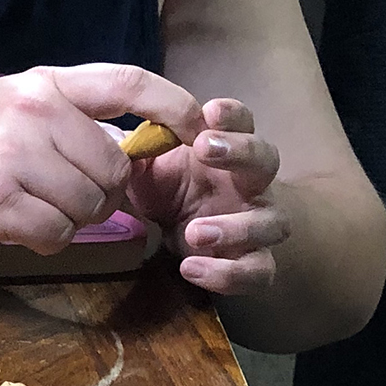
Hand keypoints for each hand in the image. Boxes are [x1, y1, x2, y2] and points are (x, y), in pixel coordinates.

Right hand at [0, 64, 203, 250]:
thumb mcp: (15, 104)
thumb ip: (72, 116)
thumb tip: (137, 148)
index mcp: (44, 83)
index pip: (129, 83)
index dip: (175, 105)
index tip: (199, 127)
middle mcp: (33, 112)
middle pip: (114, 168)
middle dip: (103, 194)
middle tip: (65, 197)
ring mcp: (14, 156)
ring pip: (90, 205)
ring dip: (71, 220)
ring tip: (33, 209)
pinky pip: (57, 233)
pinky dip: (45, 240)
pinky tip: (17, 227)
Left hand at [125, 97, 288, 297]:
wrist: (193, 232)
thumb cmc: (174, 186)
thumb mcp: (150, 167)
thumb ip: (138, 153)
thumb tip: (111, 141)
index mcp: (229, 149)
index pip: (242, 121)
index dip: (231, 114)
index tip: (208, 111)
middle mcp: (252, 182)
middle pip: (267, 159)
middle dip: (241, 151)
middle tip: (204, 149)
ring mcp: (260, 223)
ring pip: (273, 222)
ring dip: (237, 226)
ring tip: (195, 231)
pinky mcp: (255, 262)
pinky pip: (257, 271)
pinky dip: (227, 273)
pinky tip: (191, 268)